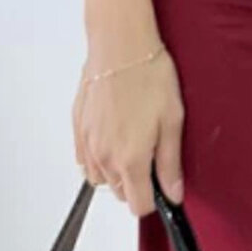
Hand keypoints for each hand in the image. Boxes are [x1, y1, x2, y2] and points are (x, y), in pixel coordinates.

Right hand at [73, 43, 185, 217]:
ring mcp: (88, 143)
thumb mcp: (172, 121)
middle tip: (152, 151)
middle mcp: (104, 157)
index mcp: (130, 160)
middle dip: (137, 182)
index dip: (155, 199)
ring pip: (101, 177)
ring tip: (132, 138)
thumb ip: (170, 164)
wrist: (120, 45)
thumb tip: (173, 194)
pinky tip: (114, 131)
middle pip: (120, 193)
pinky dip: (98, 154)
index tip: (163, 184)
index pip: (139, 205)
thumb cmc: (148, 76)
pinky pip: (86, 157)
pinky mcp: (78, 127)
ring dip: (116, 169)